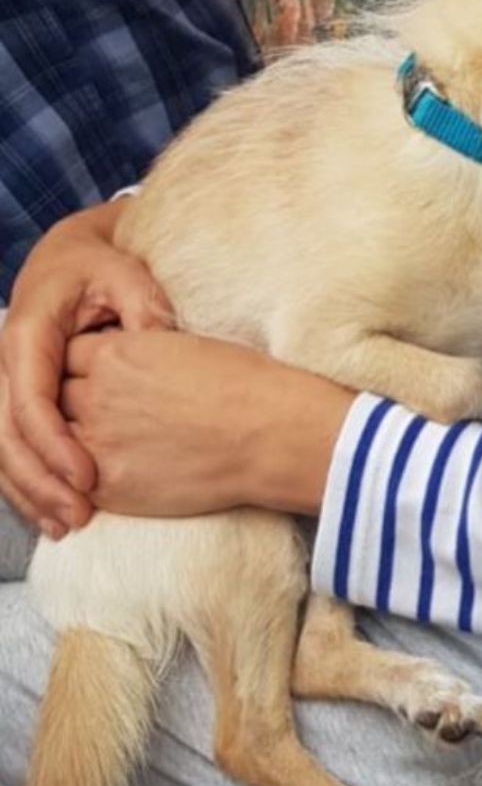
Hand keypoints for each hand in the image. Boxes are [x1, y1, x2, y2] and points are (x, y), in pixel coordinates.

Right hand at [0, 201, 171, 536]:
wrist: (70, 259)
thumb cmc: (104, 269)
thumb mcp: (128, 277)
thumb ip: (142, 311)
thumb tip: (161, 348)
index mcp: (29, 336)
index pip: (31, 401)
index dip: (55, 445)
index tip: (88, 478)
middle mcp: (7, 364)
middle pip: (6, 435)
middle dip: (39, 480)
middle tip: (79, 515)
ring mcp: (7, 383)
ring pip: (1, 448)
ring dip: (29, 491)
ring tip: (68, 526)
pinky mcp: (17, 398)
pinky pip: (12, 446)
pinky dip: (28, 482)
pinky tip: (52, 513)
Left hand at [61, 330, 354, 518]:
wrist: (275, 435)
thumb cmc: (247, 385)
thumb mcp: (185, 347)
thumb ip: (140, 354)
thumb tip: (128, 365)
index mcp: (117, 353)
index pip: (70, 356)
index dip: (90, 367)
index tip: (112, 378)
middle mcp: (97, 396)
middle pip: (58, 397)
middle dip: (81, 403)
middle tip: (117, 411)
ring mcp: (99, 444)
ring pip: (61, 441)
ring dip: (79, 441)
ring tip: (123, 442)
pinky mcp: (112, 487)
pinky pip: (78, 480)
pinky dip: (91, 476)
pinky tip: (129, 469)